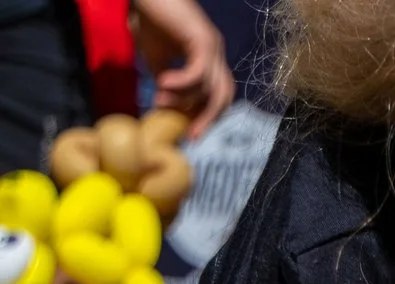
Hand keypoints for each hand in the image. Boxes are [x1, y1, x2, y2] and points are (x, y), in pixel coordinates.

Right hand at [134, 0, 233, 136]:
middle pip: (224, 95)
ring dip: (186, 100)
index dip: (207, 115)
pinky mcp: (202, 40)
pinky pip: (199, 71)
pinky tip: (164, 84)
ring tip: (161, 100)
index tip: (191, 133)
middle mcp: (215, 54)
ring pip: (211, 87)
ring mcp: (212, 47)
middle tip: (191, 134)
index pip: (216, 94)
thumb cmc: (150, 18)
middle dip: (209, 117)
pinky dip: (184, 83)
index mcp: (207, 59)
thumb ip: (164, 80)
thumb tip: (164, 103)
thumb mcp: (156, 57)